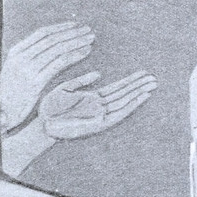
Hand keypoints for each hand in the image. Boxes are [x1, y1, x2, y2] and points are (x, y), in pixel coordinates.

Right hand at [0, 23, 93, 132]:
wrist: (1, 115)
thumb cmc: (12, 95)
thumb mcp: (14, 71)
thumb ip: (27, 58)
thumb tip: (45, 47)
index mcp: (15, 52)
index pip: (41, 34)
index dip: (60, 28)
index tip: (75, 26)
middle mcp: (21, 58)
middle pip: (52, 39)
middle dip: (72, 33)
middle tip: (88, 30)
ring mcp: (27, 70)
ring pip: (57, 49)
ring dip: (76, 42)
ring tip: (91, 39)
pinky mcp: (35, 83)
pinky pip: (59, 64)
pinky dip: (74, 56)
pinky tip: (86, 53)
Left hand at [38, 70, 156, 139]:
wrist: (42, 124)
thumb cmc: (49, 108)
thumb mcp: (66, 89)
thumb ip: (83, 81)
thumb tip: (100, 73)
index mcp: (92, 99)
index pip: (116, 88)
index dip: (130, 81)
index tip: (142, 73)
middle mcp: (99, 107)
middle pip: (124, 94)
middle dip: (139, 85)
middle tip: (154, 77)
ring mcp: (100, 115)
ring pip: (124, 102)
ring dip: (139, 93)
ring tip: (153, 84)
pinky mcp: (100, 124)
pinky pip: (119, 113)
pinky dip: (132, 105)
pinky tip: (142, 97)